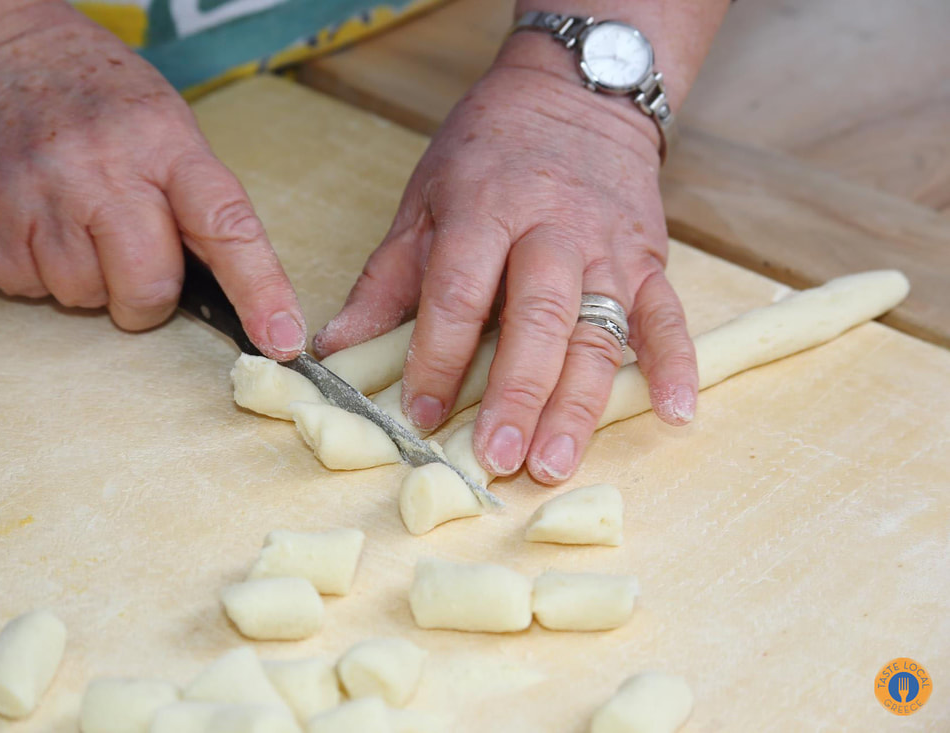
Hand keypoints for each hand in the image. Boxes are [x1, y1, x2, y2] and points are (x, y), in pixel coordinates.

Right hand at [0, 4, 303, 354]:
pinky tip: (36, 219)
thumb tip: (235, 295)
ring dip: (90, 280)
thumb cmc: (98, 99)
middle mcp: (101, 171)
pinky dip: (39, 271)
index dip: (259, 290)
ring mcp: (37, 196)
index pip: (226, 226)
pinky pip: (30, 289)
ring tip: (74, 218)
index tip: (282, 339)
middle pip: (149, 286)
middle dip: (149, 297)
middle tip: (134, 258)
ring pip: (85, 298)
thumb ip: (198, 201)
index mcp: (165, 145)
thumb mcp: (166, 127)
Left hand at [315, 39, 697, 483]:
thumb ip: (386, 279)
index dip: (437, 356)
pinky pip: (668, 317)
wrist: (576, 93)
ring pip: (599, 330)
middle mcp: (552, 231)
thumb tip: (335, 349)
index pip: (459, 292)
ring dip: (579, 403)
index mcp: (486, 211)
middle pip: (537, 317)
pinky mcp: (650, 261)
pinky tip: (676, 415)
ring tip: (555, 463)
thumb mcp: (424, 200)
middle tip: (499, 456)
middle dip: (517, 393)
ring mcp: (608, 249)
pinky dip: (676, 366)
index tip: (419, 414)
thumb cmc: (488, 152)